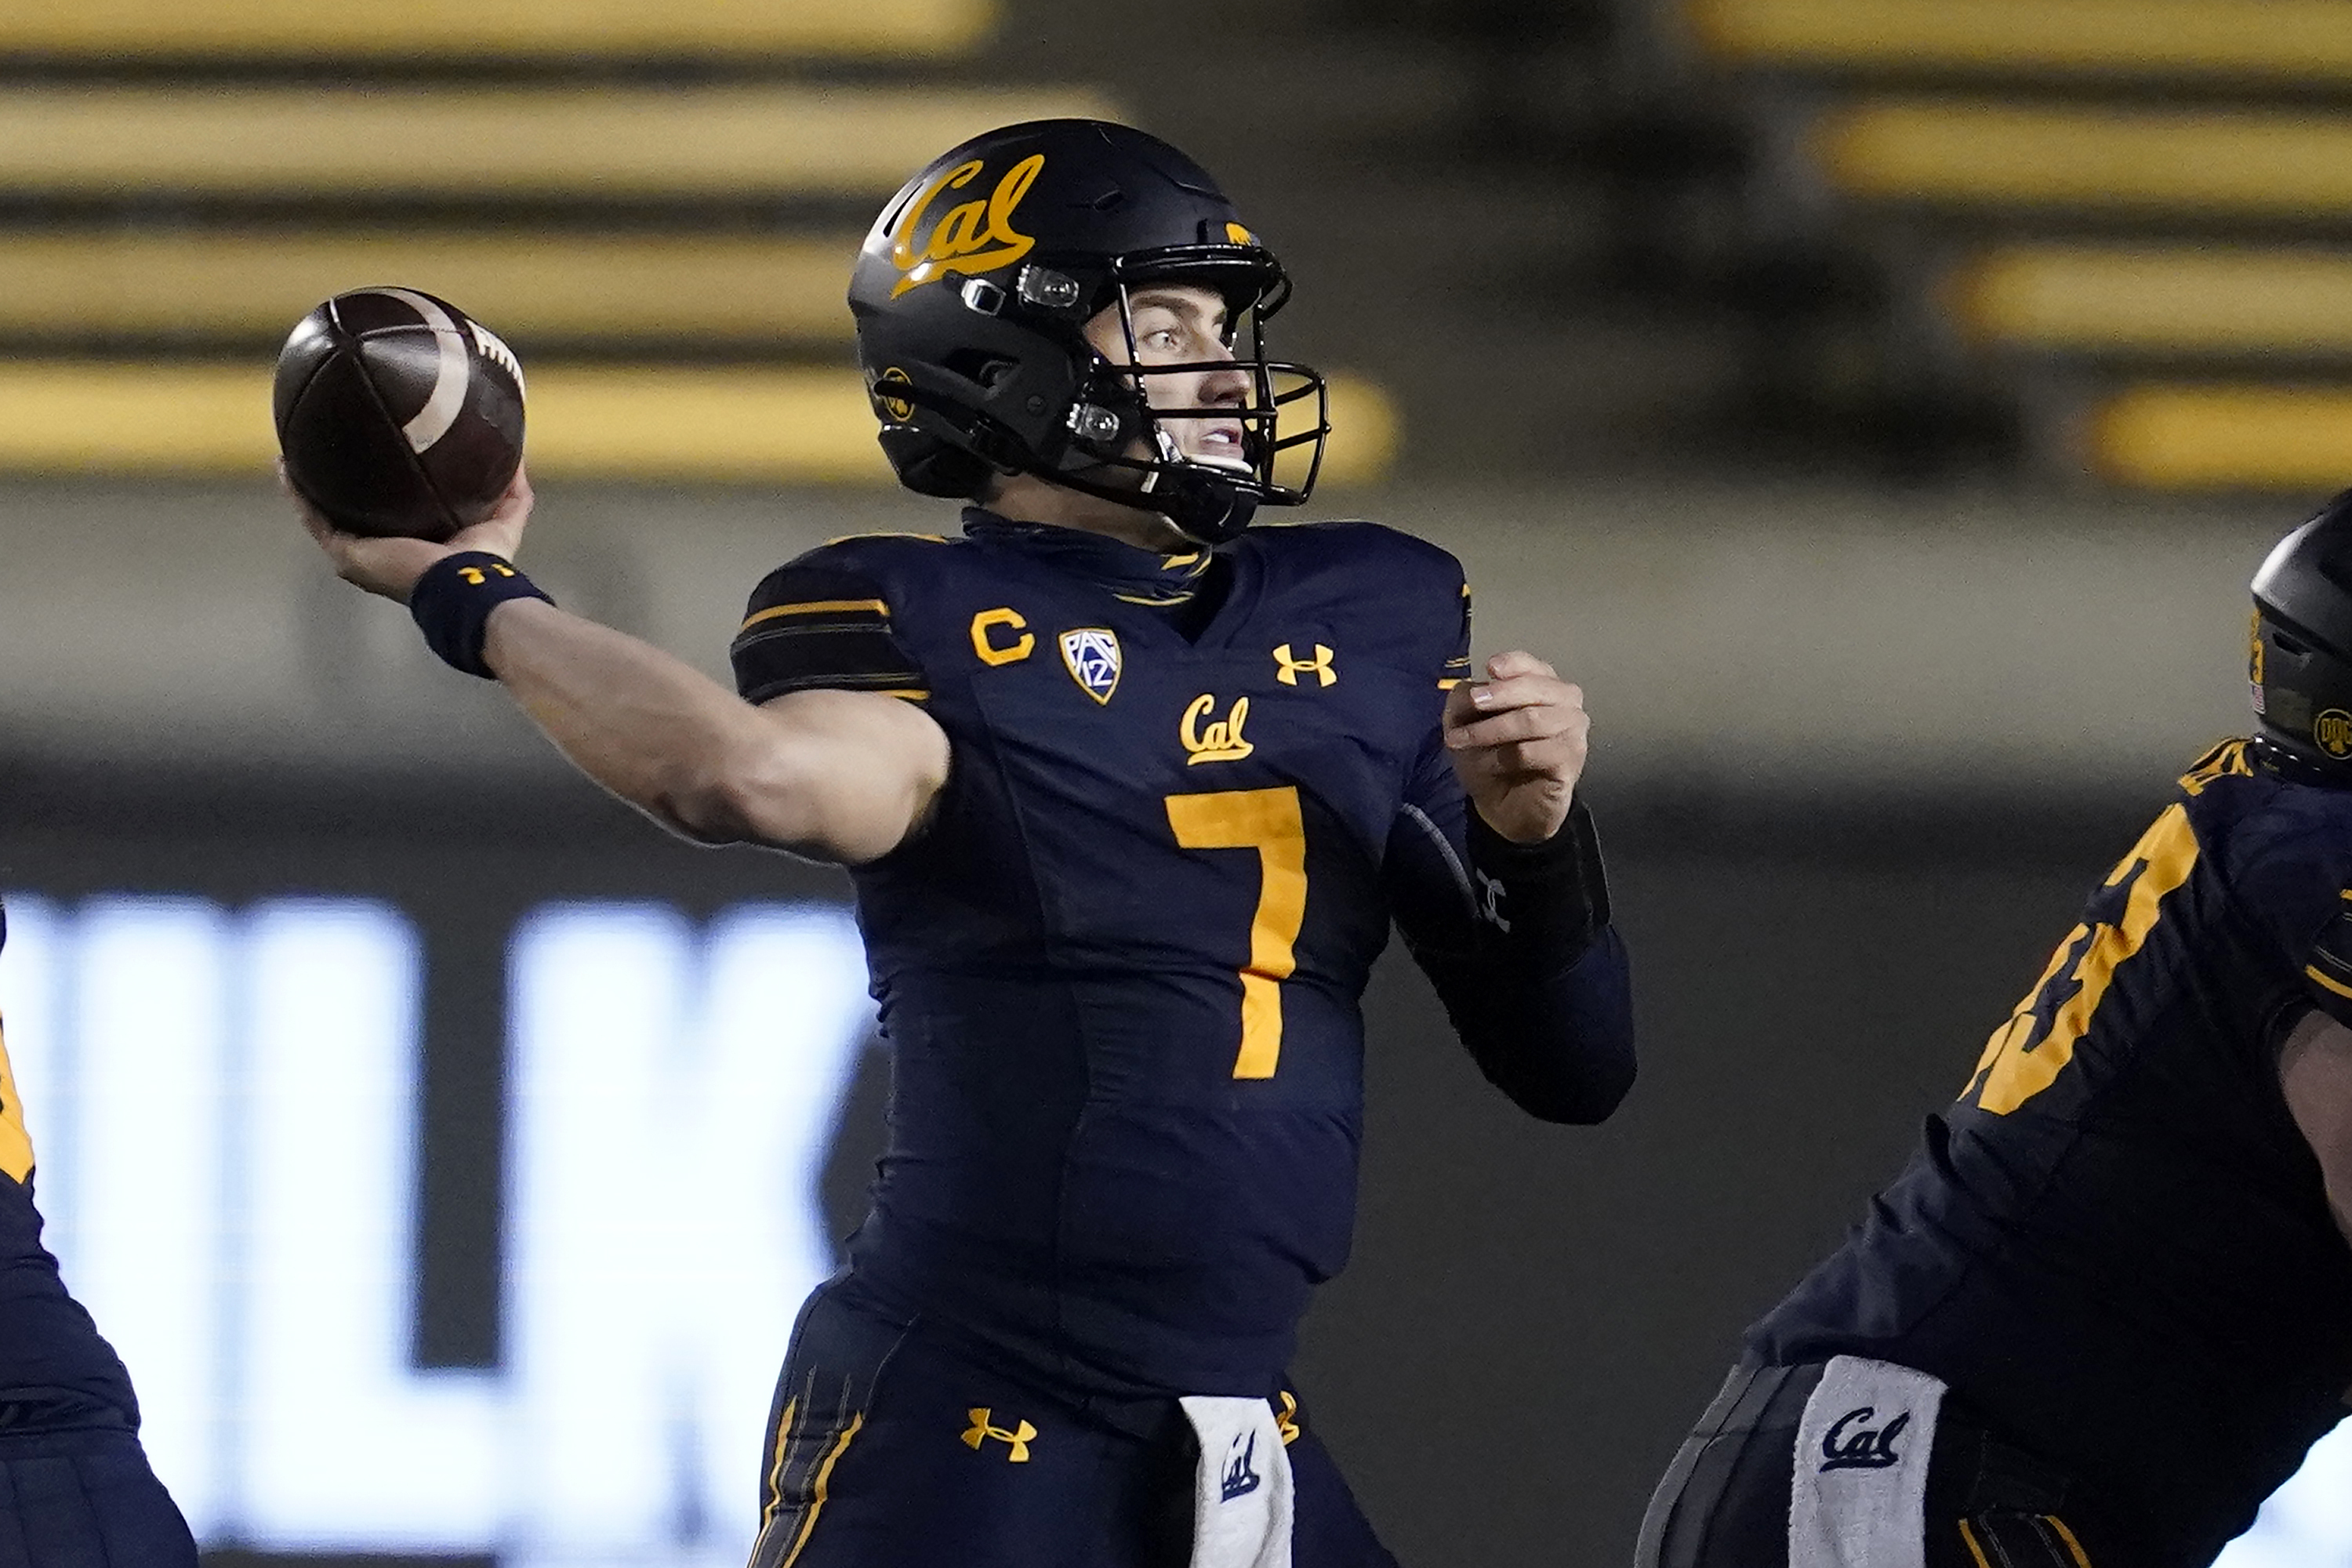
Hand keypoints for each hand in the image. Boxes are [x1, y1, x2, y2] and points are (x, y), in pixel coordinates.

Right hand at [283, 458, 534, 602]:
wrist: (467, 587)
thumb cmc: (486, 565)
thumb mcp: (502, 521)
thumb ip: (512, 494)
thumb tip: (518, 458)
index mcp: (409, 549)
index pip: (385, 518)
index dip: (375, 494)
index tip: (368, 464)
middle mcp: (378, 555)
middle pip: (347, 516)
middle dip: (334, 487)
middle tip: (321, 453)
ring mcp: (358, 556)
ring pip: (322, 516)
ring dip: (305, 486)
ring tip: (289, 455)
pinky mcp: (347, 554)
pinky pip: (314, 519)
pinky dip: (298, 494)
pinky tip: (285, 467)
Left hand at [1443, 651, 1589, 843]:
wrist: (1506, 806)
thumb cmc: (1491, 757)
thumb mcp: (1466, 724)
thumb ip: (1466, 700)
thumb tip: (1471, 689)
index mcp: (1543, 685)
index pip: (1533, 664)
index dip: (1513, 663)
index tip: (1490, 668)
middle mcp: (1566, 703)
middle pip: (1535, 688)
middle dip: (1500, 694)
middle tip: (1473, 703)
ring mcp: (1573, 732)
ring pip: (1533, 720)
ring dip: (1492, 730)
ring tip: (1462, 742)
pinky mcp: (1571, 762)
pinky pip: (1535, 752)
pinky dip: (1504, 757)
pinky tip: (1489, 765)